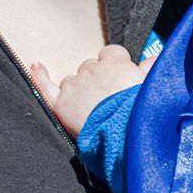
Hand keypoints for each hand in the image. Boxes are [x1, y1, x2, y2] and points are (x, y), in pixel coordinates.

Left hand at [30, 45, 150, 137]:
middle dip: (96, 79)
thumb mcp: (152, 89)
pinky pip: (46, 87)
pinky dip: (40, 77)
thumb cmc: (142, 115)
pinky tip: (36, 67)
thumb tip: (156, 59)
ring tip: (90, 110)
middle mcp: (93, 69)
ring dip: (78, 90)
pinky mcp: (61, 104)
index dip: (114, 65)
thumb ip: (151, 70)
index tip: (119, 78)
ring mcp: (75, 85)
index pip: (112, 53)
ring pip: (72, 80)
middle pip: (90, 66)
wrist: (125, 138)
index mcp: (117, 63)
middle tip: (107, 100)